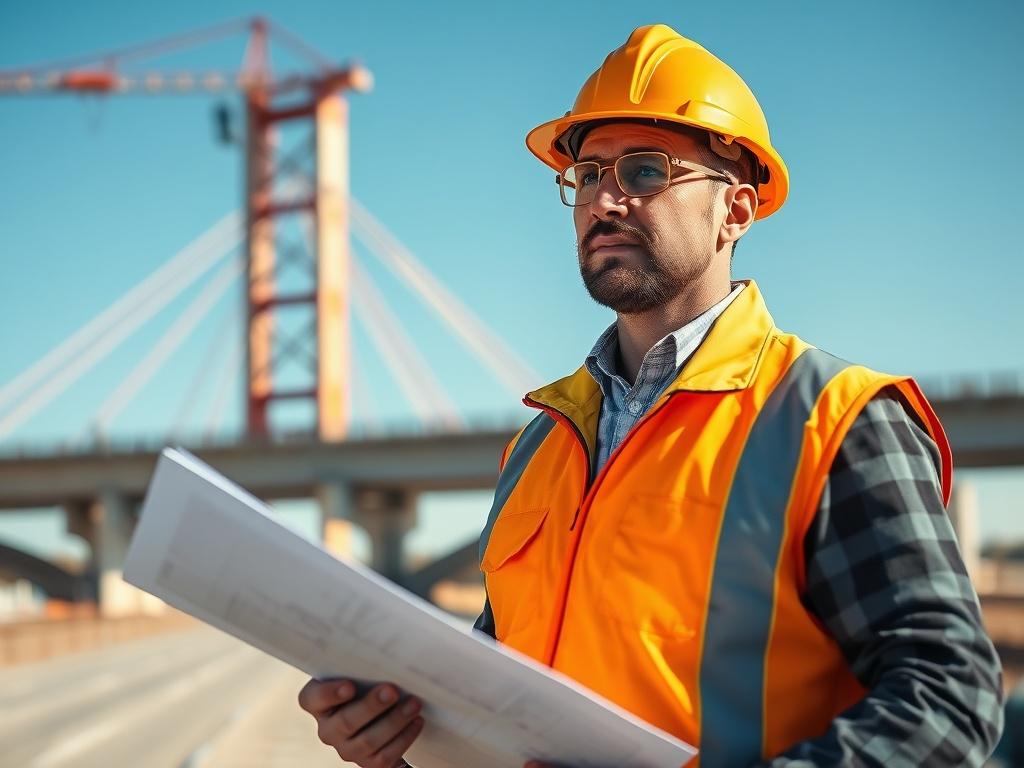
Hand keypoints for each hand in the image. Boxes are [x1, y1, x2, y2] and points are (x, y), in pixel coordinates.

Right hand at [298, 677, 423, 767]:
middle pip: (345, 722)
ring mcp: (347, 749)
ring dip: (394, 721)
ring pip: (368, 741)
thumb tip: (390, 649)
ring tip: (414, 704)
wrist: (381, 714)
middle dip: (371, 707)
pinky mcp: (368, 763)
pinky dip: (404, 738)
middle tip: (391, 691)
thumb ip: (363, 665)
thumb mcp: (360, 673)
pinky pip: (385, 756)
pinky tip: (417, 721)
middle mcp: (328, 730)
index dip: (329, 694)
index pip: (312, 699)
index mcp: (319, 703)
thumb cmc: (368, 683)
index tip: (349, 686)